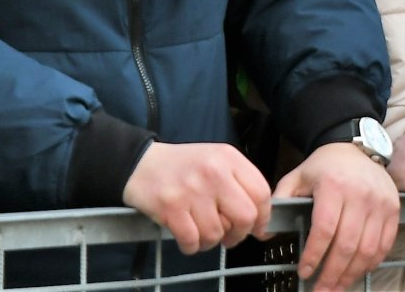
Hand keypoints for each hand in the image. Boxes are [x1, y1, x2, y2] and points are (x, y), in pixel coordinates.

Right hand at [122, 142, 271, 254]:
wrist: (141, 163)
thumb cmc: (184, 166)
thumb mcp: (217, 161)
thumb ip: (240, 185)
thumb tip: (261, 224)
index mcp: (229, 158)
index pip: (261, 192)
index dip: (263, 217)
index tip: (257, 228)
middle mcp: (214, 172)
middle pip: (245, 217)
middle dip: (239, 234)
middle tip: (229, 235)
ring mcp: (192, 190)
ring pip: (216, 233)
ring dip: (210, 241)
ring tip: (201, 231)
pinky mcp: (171, 207)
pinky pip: (192, 241)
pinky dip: (191, 246)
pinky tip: (187, 236)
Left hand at [274, 142, 399, 291]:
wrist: (356, 147)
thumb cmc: (324, 167)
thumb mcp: (297, 177)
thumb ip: (281, 201)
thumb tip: (265, 232)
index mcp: (334, 186)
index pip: (324, 228)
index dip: (314, 255)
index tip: (304, 272)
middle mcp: (360, 194)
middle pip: (347, 244)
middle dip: (332, 274)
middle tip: (320, 291)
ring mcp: (380, 203)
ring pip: (367, 249)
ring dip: (351, 274)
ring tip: (336, 288)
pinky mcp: (393, 209)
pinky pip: (385, 244)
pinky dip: (371, 263)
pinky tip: (357, 272)